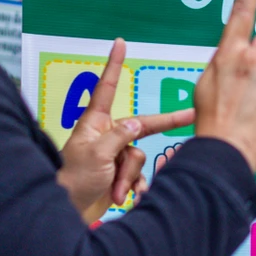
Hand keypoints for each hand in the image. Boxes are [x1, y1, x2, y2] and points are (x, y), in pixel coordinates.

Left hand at [58, 39, 194, 222]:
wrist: (65, 213)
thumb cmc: (72, 180)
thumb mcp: (96, 155)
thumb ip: (119, 137)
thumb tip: (136, 124)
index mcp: (95, 123)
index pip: (107, 88)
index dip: (114, 65)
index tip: (120, 43)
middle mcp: (106, 136)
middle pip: (141, 127)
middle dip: (164, 124)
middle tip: (191, 115)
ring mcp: (113, 156)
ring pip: (139, 156)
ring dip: (129, 176)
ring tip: (114, 189)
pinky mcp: (117, 175)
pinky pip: (138, 174)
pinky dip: (133, 185)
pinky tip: (124, 196)